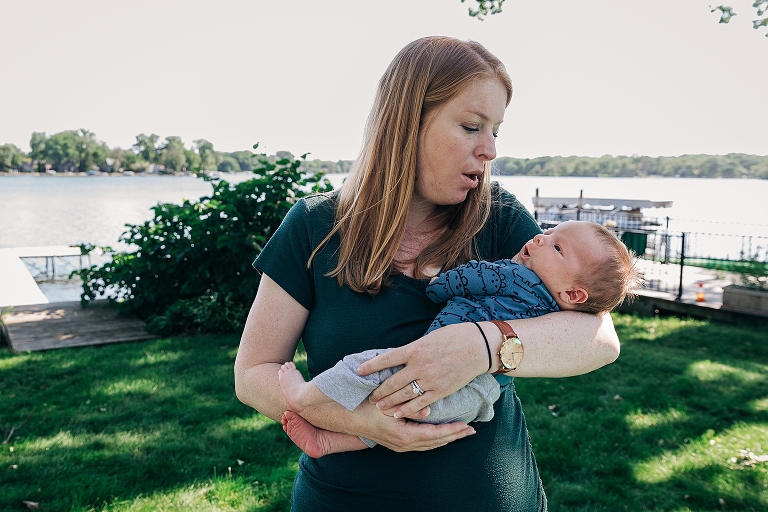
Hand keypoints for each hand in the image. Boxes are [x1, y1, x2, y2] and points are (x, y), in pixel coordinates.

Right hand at [342, 400, 475, 451]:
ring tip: (461, 433)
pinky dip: (435, 439)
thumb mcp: (387, 405)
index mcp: (403, 435)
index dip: (452, 430)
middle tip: (471, 430)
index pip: (434, 435)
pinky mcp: (397, 443)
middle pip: (435, 442)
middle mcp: (403, 444)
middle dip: (454, 436)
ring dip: (446, 439)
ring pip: (429, 445)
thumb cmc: (366, 407)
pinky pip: (422, 444)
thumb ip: (409, 407)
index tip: (466, 425)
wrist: (346, 416)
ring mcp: (400, 446)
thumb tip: (428, 411)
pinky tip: (441, 435)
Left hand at [357, 322, 488, 419]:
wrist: (479, 346)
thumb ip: (414, 350)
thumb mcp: (429, 338)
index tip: (359, 372)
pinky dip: (408, 409)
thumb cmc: (455, 336)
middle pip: (392, 382)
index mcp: (414, 349)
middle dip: (379, 391)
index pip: (386, 359)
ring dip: (389, 402)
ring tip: (379, 406)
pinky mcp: (441, 390)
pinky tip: (398, 414)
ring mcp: (430, 380)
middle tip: (369, 397)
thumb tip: (402, 356)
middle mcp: (419, 366)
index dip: (371, 366)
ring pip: (403, 394)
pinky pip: (420, 403)